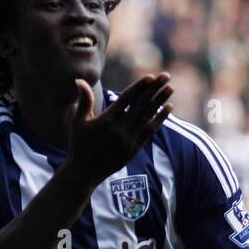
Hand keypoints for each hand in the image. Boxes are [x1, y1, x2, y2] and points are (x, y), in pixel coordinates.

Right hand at [63, 74, 173, 189]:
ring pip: (148, 117)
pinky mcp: (133, 149)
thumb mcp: (77, 122)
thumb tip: (79, 80)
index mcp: (106, 120)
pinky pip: (149, 131)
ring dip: (160, 101)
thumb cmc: (78, 145)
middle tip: (167, 76)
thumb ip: (84, 101)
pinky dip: (159, 119)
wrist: (84, 173)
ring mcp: (128, 140)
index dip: (140, 87)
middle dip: (155, 89)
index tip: (151, 76)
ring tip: (171, 88)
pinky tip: (169, 108)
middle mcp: (119, 129)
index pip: (127, 99)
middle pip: (141, 105)